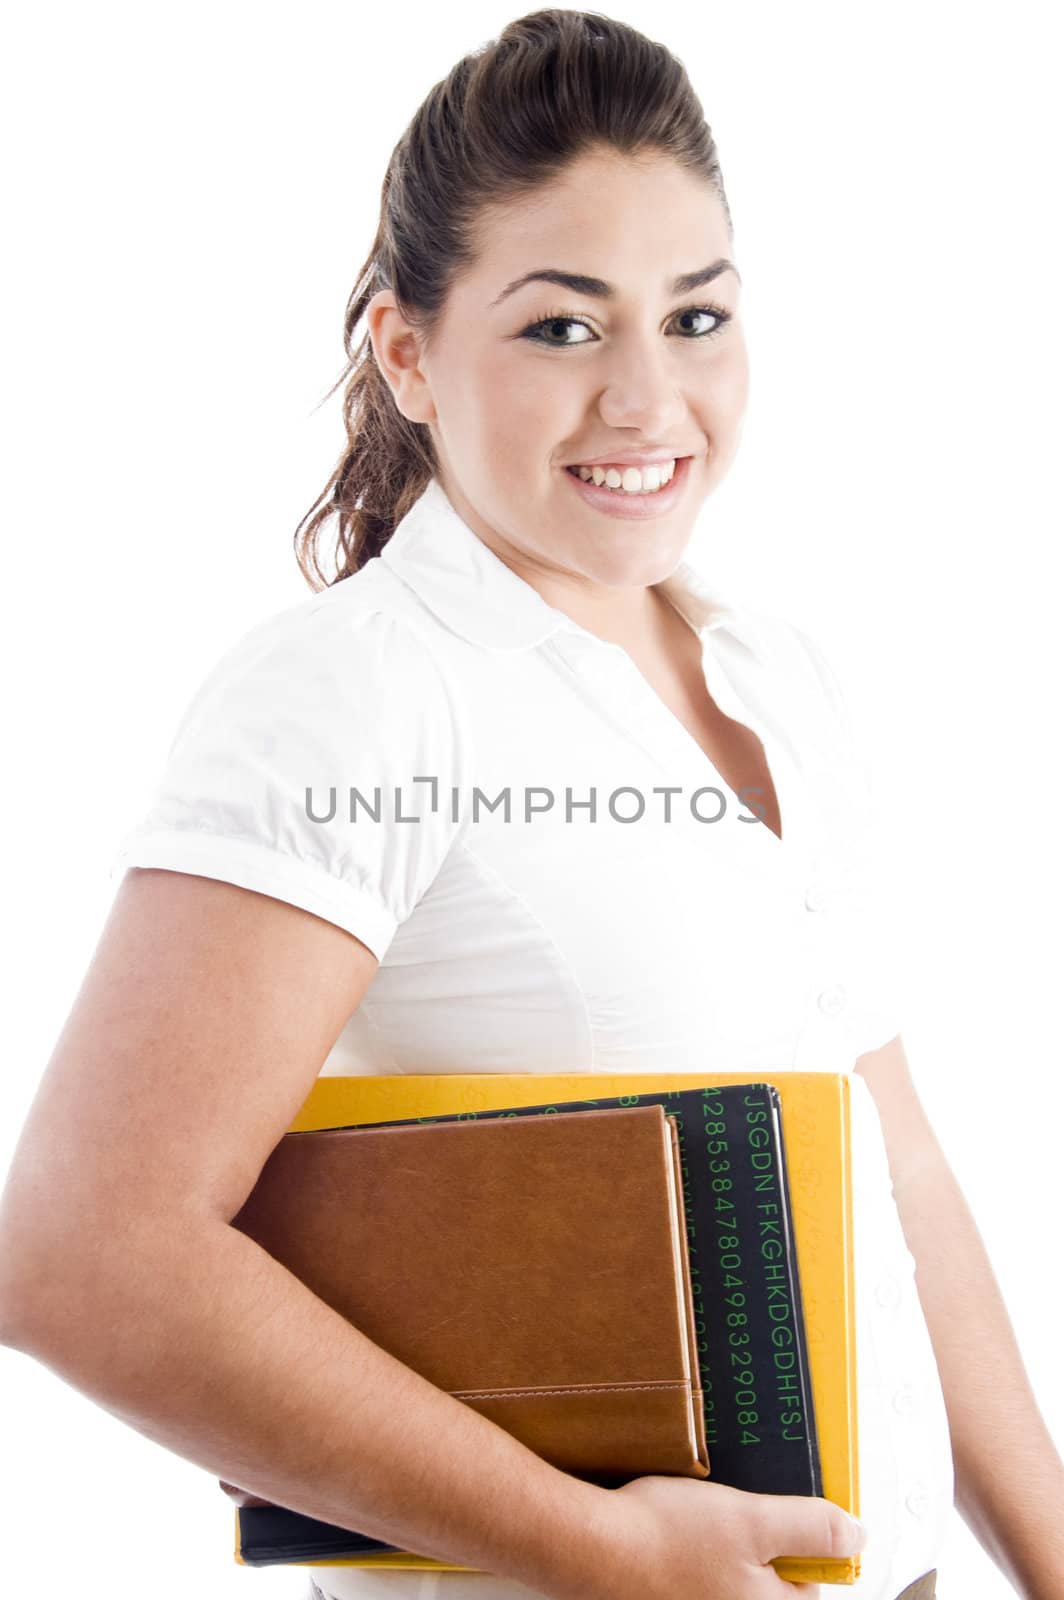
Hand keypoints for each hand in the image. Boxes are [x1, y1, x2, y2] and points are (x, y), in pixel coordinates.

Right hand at [587, 1472, 867, 1599]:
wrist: (588, 1549)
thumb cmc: (666, 1538)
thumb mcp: (752, 1518)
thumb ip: (812, 1528)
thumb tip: (857, 1536)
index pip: (809, 1588)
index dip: (797, 1544)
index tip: (773, 1518)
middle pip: (767, 1590)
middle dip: (755, 1552)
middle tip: (728, 1519)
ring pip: (728, 1585)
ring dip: (721, 1558)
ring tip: (695, 1526)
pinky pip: (694, 1586)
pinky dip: (689, 1566)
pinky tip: (670, 1542)